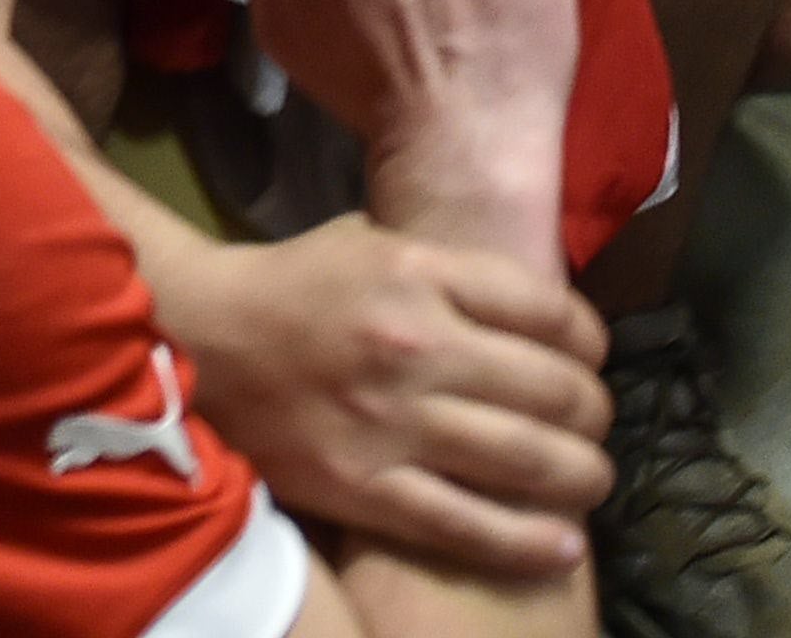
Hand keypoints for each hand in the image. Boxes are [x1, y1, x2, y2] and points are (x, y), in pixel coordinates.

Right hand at [161, 213, 609, 580]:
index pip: (552, 312)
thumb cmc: (296, 287)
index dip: (591, 342)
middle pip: (555, 390)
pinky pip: (467, 526)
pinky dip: (528, 543)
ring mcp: (389, 422)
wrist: (197, 335)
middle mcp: (413, 345)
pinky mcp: (362, 486)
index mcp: (418, 274)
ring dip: (580, 476)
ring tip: (585, 479)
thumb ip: (454, 275)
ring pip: (529, 461)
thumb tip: (543, 314)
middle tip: (590, 424)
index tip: (590, 360)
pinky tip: (562, 545)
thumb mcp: (377, 245)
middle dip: (593, 414)